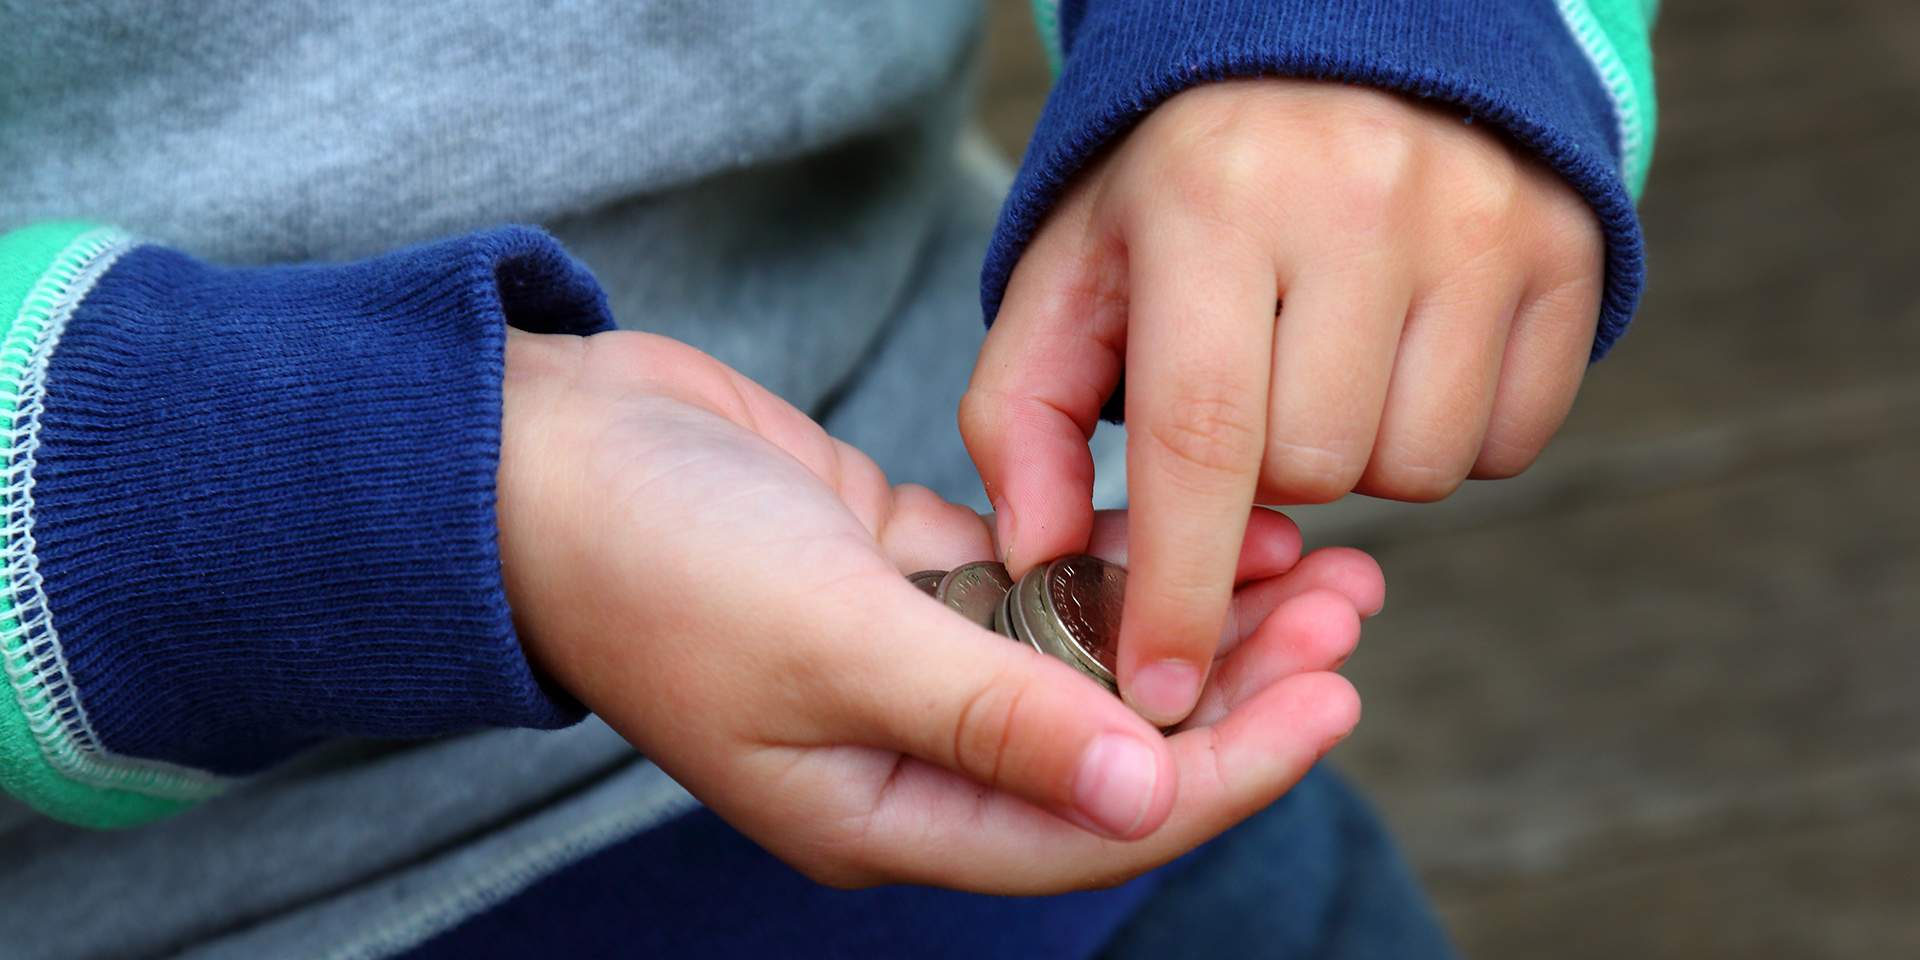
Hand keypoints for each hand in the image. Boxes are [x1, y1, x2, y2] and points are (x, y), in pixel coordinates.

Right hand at [494, 328, 1382, 892]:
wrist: (536, 455)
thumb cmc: (653, 561)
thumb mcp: (830, 646)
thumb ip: (992, 716)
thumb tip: (1144, 793)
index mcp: (883, 808)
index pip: (1092, 820)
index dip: (1223, 768)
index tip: (1333, 698)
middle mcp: (909, 748)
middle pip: (1109, 740)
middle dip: (1235, 684)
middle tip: (1349, 610)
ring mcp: (909, 659)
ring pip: (1088, 655)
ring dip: (1193, 611)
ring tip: (1314, 556)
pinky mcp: (904, 572)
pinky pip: (1041, 580)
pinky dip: (1116, 555)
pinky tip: (1200, 519)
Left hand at [962, 79, 1602, 724]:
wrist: (1336, 57)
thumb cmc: (1179, 195)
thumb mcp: (1071, 277)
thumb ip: (1020, 418)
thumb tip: (1039, 561)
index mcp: (1214, 201)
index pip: (1203, 438)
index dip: (1181, 586)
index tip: (1159, 690)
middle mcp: (1361, 199)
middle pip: (1318, 470)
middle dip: (1265, 477)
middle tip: (1249, 396)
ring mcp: (1483, 222)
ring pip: (1418, 470)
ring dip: (1358, 461)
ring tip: (1323, 369)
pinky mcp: (1569, 253)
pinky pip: (1510, 442)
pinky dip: (1448, 437)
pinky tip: (1402, 360)